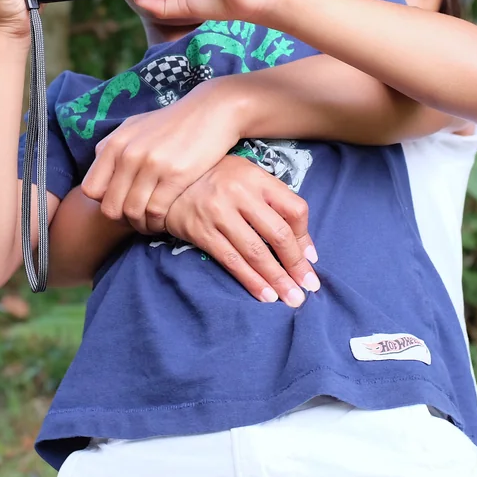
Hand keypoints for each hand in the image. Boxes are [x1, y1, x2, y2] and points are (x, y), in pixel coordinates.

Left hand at [83, 79, 243, 231]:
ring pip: (132, 213)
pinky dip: (159, 223)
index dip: (104, 202)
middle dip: (123, 220)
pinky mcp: (175, 175)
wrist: (211, 111)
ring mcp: (151, 164)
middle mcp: (128, 154)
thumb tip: (101, 174)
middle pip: (110, 207)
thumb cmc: (172, 123)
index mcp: (114, 143)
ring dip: (142, 225)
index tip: (121, 204)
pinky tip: (165, 220)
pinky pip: (156, 212)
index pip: (91, 189)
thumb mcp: (135, 127)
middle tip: (138, 220)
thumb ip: (114, 149)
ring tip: (152, 223)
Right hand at [164, 156, 318, 306]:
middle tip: (308, 287)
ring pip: (256, 252)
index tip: (310, 259)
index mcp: (256, 178)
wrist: (166, 180)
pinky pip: (231, 260)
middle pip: (278, 234)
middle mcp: (239, 193)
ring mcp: (219, 213)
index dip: (306, 237)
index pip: (294, 209)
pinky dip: (251, 280)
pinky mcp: (202, 231)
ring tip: (292, 298)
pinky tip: (265, 295)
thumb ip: (273, 202)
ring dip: (277, 279)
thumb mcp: (246, 177)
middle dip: (296, 265)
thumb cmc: (215, 179)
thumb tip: (303, 246)